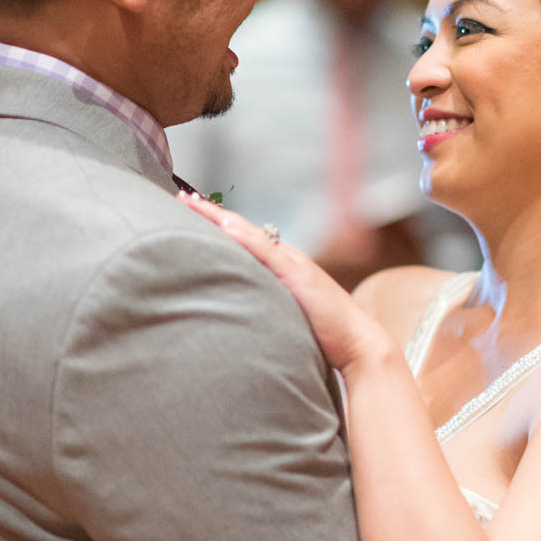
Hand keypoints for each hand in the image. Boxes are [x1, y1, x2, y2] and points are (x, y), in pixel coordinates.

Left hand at [179, 193, 387, 370]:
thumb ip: (267, 305)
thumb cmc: (326, 335)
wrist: (358, 343)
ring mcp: (293, 264)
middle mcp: (287, 258)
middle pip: (243, 230)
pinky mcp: (299, 275)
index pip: (246, 239)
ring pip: (250, 234)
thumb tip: (236, 310)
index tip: (192, 211)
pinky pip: (266, 252)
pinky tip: (225, 226)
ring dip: (220, 218)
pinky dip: (245, 238)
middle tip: (182, 197)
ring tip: (192, 203)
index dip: (219, 224)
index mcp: (283, 266)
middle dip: (211, 213)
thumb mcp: (288, 315)